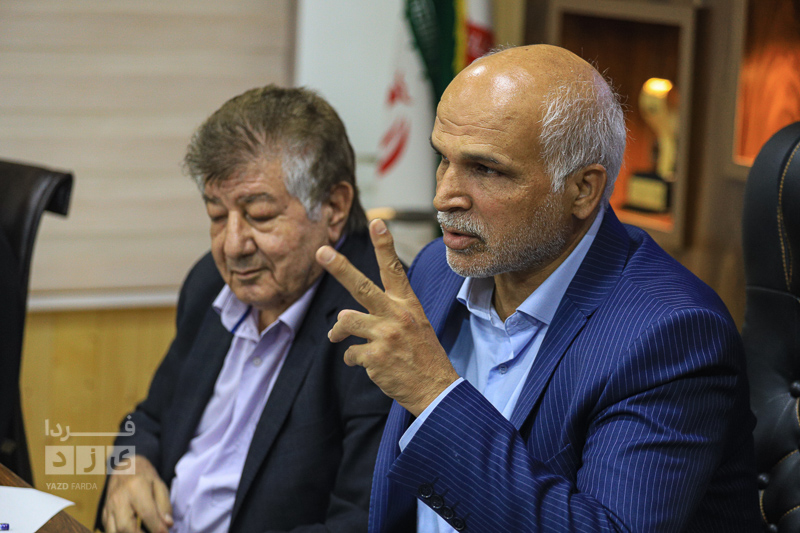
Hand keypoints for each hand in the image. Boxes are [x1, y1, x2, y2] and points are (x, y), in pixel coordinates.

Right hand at [103, 454, 172, 532]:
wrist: (125, 467)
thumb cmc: (145, 476)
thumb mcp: (159, 485)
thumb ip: (164, 505)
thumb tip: (167, 525)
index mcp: (136, 487)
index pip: (146, 513)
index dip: (157, 527)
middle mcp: (119, 497)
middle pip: (124, 526)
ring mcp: (109, 506)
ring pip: (113, 531)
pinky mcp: (104, 512)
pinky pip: (108, 529)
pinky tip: (133, 531)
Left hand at [316, 219, 458, 415]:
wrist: (436, 389)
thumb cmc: (422, 355)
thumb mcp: (414, 325)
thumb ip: (382, 314)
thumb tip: (342, 318)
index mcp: (408, 304)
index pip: (394, 269)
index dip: (384, 245)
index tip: (377, 222)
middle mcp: (397, 315)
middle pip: (361, 286)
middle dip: (339, 268)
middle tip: (321, 251)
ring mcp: (386, 336)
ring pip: (345, 321)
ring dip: (339, 332)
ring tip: (339, 337)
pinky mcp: (375, 357)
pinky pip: (350, 353)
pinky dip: (355, 360)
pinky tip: (371, 366)